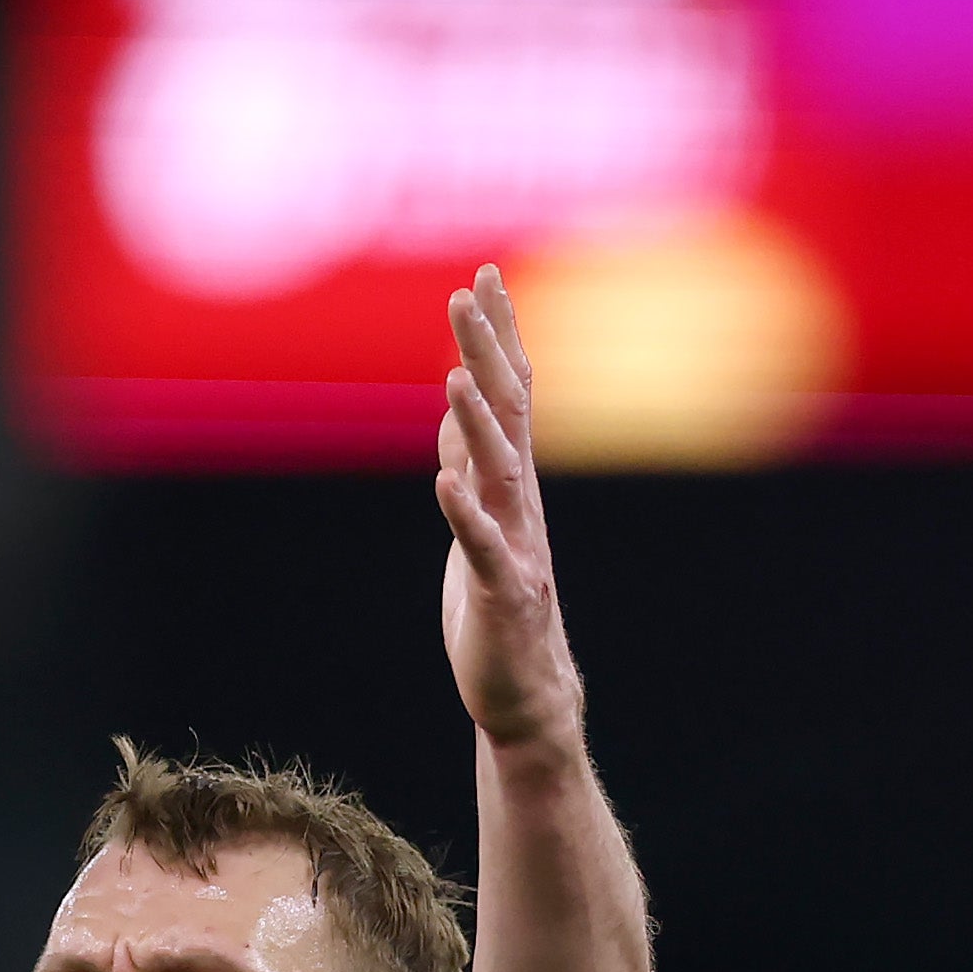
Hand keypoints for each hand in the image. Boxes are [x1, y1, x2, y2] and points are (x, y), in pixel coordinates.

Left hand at [437, 266, 584, 757]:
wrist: (525, 696)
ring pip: (499, 473)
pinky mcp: (500, 595)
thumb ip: (470, 463)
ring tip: (457, 375)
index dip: (501, 335)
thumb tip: (456, 403)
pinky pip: (481, 548)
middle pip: (508, 415)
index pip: (513, 394)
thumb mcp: (478, 520)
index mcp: (514, 484)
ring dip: (478, 423)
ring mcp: (515, 546)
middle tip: (470, 291)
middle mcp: (521, 504)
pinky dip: (465, 514)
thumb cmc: (497, 608)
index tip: (487, 275)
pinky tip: (446, 481)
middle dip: (489, 351)